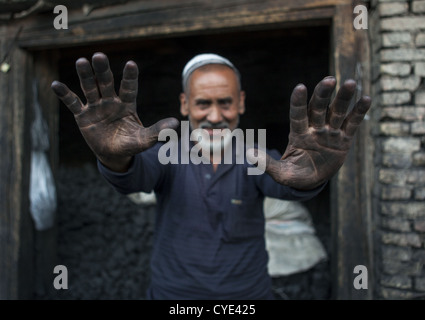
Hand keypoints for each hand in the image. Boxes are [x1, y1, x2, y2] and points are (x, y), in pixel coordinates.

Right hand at [51, 52, 178, 171]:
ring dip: (85, 76)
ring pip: (90, 88)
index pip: (129, 88)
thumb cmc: (131, 144)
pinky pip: (73, 103)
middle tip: (99, 56)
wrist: (114, 154)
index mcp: (127, 104)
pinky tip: (56, 85)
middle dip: (103, 70)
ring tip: (81, 61)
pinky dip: (65, 95)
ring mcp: (96, 107)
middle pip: (106, 83)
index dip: (129, 77)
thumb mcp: (144, 139)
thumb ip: (158, 131)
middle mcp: (111, 101)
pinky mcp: (83, 115)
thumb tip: (176, 124)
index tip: (130, 64)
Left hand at [248, 76, 370, 189]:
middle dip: (323, 95)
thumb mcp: (281, 173)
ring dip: (343, 98)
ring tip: (350, 83)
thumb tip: (248, 154)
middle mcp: (314, 128)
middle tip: (329, 80)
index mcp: (298, 134)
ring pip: (337, 112)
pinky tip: (365, 99)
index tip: (300, 87)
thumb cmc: (294, 175)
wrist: (311, 181)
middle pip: (318, 108)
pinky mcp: (344, 139)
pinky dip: (359, 112)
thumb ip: (267, 164)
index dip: (298, 102)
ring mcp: (330, 132)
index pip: (298, 115)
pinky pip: (352, 123)